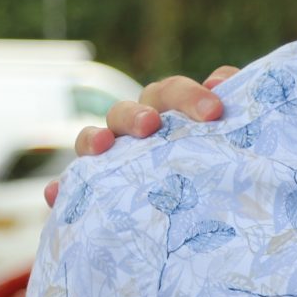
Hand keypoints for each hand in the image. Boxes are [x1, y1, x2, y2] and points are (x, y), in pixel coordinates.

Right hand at [43, 66, 239, 206]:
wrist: (219, 216)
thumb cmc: (227, 165)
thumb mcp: (238, 139)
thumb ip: (240, 112)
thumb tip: (225, 80)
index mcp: (172, 112)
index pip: (173, 93)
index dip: (189, 96)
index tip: (213, 111)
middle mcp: (138, 130)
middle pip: (126, 111)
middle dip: (135, 116)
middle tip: (151, 126)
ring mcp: (114, 157)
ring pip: (93, 139)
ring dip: (93, 139)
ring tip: (101, 149)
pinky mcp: (97, 189)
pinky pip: (73, 186)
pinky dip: (62, 188)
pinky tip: (56, 195)